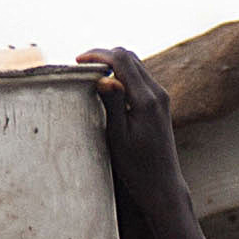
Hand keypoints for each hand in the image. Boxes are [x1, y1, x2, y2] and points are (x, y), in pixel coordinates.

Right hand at [83, 45, 187, 208]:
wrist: (162, 184)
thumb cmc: (136, 166)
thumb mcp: (117, 136)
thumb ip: (112, 104)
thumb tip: (104, 78)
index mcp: (146, 99)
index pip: (122, 60)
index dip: (97, 55)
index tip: (77, 62)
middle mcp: (157, 93)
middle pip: (129, 57)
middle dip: (104, 56)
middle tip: (81, 67)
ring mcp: (161, 97)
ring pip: (135, 65)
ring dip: (113, 64)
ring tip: (90, 75)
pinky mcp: (160, 103)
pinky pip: (140, 77)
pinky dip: (122, 74)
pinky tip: (107, 86)